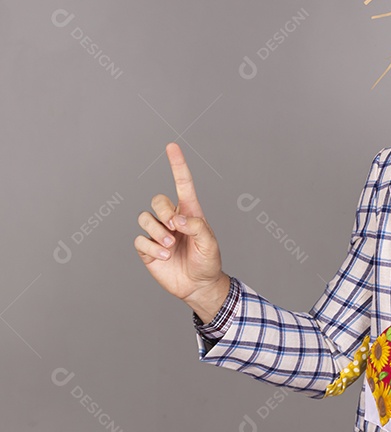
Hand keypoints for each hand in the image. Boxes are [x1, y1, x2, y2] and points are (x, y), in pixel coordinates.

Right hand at [134, 143, 227, 318]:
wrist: (198, 285)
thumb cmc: (207, 261)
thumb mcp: (210, 243)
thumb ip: (196, 226)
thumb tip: (177, 219)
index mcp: (189, 211)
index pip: (182, 183)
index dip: (177, 164)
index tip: (171, 146)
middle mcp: (171, 218)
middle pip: (157, 200)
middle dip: (163, 211)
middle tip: (174, 229)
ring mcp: (158, 233)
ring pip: (144, 219)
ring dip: (157, 233)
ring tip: (171, 247)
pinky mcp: (147, 248)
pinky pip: (139, 240)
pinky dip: (152, 248)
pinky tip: (164, 257)